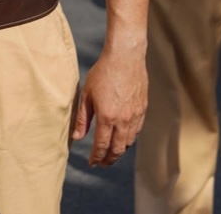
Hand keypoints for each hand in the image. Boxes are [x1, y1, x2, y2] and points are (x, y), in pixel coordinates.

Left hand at [73, 42, 147, 166]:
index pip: (102, 145)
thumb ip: (83, 118)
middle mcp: (123, 120)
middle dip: (109, 159)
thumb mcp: (87, 94)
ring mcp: (135, 116)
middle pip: (117, 149)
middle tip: (102, 163)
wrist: (125, 57)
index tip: (92, 162)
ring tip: (111, 152)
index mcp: (107, 117)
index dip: (96, 157)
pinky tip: (123, 137)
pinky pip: (137, 131)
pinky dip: (129, 139)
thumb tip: (77, 137)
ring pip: (128, 142)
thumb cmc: (103, 73)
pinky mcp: (143, 110)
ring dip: (119, 150)